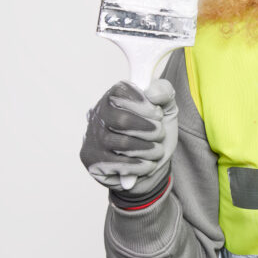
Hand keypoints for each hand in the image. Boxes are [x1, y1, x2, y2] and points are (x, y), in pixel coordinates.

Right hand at [81, 80, 177, 195]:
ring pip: (123, 144)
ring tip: (156, 150)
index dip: (144, 105)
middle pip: (123, 120)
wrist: (152, 165)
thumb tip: (152, 93)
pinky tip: (147, 164)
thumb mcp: (166, 108)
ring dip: (149, 149)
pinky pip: (118, 164)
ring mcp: (92, 138)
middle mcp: (98, 115)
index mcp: (114, 97)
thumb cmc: (155, 134)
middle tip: (160, 134)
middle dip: (150, 130)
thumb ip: (164, 92)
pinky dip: (140, 165)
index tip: (158, 115)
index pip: (122, 92)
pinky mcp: (92, 160)